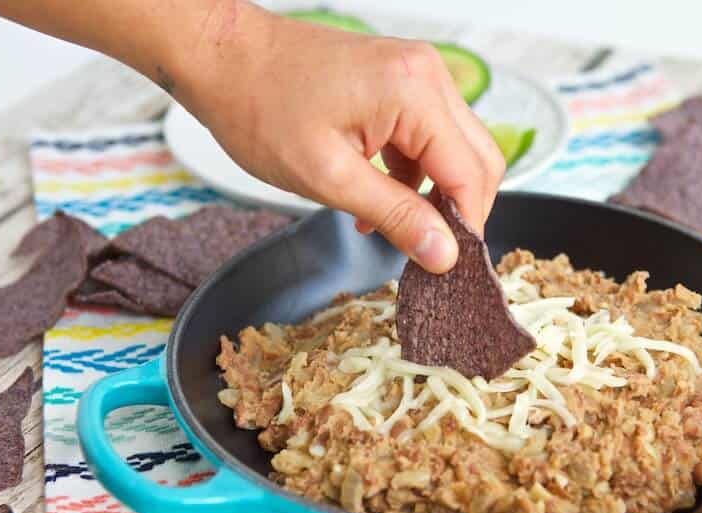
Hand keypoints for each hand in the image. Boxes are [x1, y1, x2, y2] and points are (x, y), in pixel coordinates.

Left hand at [176, 3, 505, 271]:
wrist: (223, 58)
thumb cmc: (260, 107)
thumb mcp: (329, 177)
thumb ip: (396, 216)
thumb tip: (444, 253)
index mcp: (414, 93)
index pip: (471, 174)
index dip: (465, 226)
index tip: (448, 265)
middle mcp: (427, 75)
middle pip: (478, 158)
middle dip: (458, 211)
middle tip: (428, 251)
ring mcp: (416, 74)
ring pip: (456, 149)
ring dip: (433, 194)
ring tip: (389, 226)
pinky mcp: (400, 81)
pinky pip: (429, 136)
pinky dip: (413, 173)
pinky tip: (377, 200)